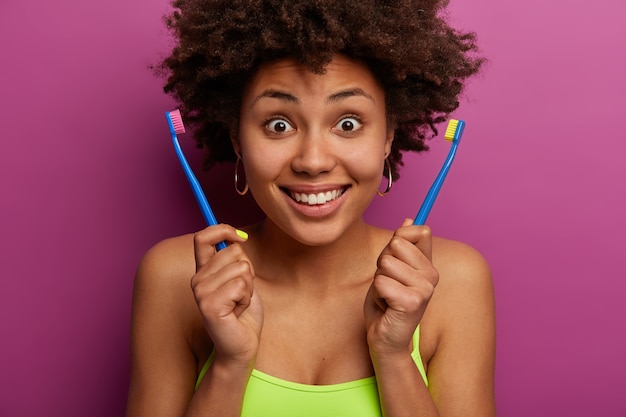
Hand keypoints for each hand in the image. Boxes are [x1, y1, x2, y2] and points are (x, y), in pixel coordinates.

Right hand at [191, 225, 263, 364]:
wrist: (241, 347)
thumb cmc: (243, 314)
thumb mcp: (242, 280)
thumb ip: (236, 260)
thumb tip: (239, 236)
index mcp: (203, 271)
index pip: (203, 237)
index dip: (223, 230)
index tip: (241, 238)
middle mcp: (197, 279)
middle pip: (233, 251)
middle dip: (248, 272)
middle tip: (240, 294)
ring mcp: (200, 292)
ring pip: (241, 268)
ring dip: (249, 287)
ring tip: (239, 304)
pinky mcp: (209, 305)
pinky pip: (242, 286)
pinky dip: (247, 298)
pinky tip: (238, 312)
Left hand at [364, 218, 438, 356]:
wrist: (385, 338)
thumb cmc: (386, 304)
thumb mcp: (392, 269)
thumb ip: (401, 246)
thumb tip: (409, 219)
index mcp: (429, 265)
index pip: (418, 231)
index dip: (397, 239)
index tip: (394, 260)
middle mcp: (432, 275)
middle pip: (396, 244)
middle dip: (382, 263)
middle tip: (388, 284)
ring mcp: (425, 288)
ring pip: (385, 263)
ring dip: (379, 281)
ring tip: (387, 296)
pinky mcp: (413, 302)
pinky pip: (381, 282)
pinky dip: (377, 295)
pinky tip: (386, 307)